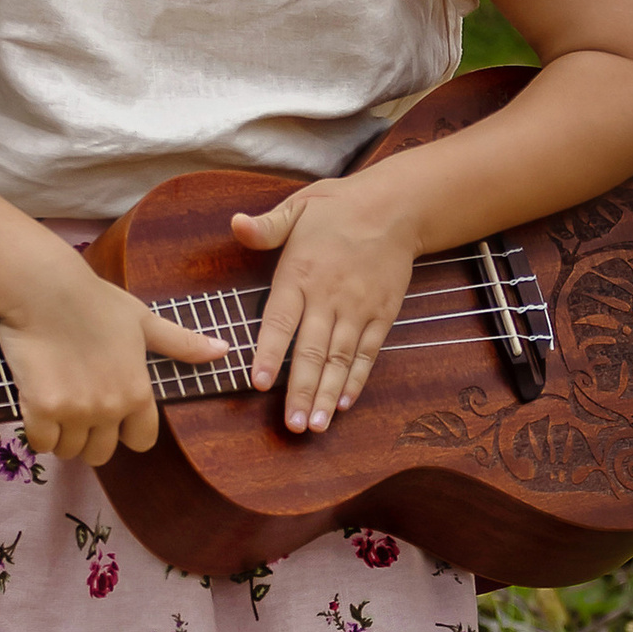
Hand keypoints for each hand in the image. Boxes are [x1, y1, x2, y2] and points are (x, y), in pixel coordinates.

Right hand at [0, 253, 227, 464]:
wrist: (44, 289)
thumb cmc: (94, 301)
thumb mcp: (144, 320)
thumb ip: (181, 344)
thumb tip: (223, 350)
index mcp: (138, 392)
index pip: (141, 442)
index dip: (125, 431)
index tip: (109, 412)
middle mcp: (110, 408)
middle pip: (101, 454)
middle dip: (89, 437)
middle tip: (76, 406)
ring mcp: (75, 411)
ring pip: (69, 450)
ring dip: (61, 434)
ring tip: (56, 400)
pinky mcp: (41, 409)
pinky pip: (41, 442)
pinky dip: (37, 429)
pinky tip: (36, 403)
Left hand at [232, 176, 415, 434]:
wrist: (397, 206)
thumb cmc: (338, 209)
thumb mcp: (298, 208)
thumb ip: (266, 227)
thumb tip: (235, 223)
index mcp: (300, 274)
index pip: (280, 320)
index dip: (268, 353)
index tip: (258, 383)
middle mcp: (329, 296)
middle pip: (312, 350)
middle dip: (301, 390)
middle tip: (292, 425)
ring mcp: (358, 309)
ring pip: (339, 359)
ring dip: (327, 394)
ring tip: (316, 425)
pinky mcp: (381, 315)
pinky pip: (367, 353)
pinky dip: (356, 379)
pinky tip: (344, 402)